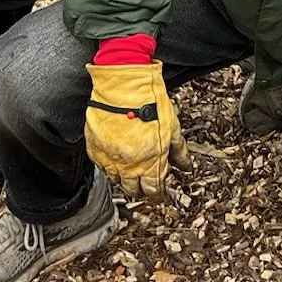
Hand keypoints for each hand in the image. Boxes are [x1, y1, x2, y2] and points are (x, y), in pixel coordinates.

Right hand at [85, 61, 186, 198]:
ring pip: (116, 180)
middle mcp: (129, 166)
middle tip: (144, 185)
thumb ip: (179, 150)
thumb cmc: (150, 102)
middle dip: (141, 190)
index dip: (157, 194)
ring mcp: (111, 158)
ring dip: (124, 179)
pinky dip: (109, 166)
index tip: (158, 194)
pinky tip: (115, 160)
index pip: (154, 190)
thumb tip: (185, 165)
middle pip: (133, 190)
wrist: (124, 86)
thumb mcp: (173, 127)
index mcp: (151, 163)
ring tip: (129, 172)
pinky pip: (101, 166)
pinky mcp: (95, 148)